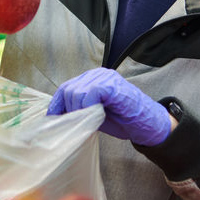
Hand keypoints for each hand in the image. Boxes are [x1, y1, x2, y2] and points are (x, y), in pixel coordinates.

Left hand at [47, 68, 171, 145]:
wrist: (147, 124)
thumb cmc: (123, 120)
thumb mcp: (95, 115)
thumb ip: (79, 110)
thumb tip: (58, 117)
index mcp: (91, 80)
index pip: (65, 88)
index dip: (57, 104)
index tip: (52, 119)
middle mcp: (96, 75)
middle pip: (68, 90)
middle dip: (69, 110)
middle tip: (77, 124)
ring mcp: (104, 77)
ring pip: (76, 92)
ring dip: (78, 111)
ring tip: (88, 121)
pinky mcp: (111, 84)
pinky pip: (90, 94)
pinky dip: (87, 107)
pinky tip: (94, 116)